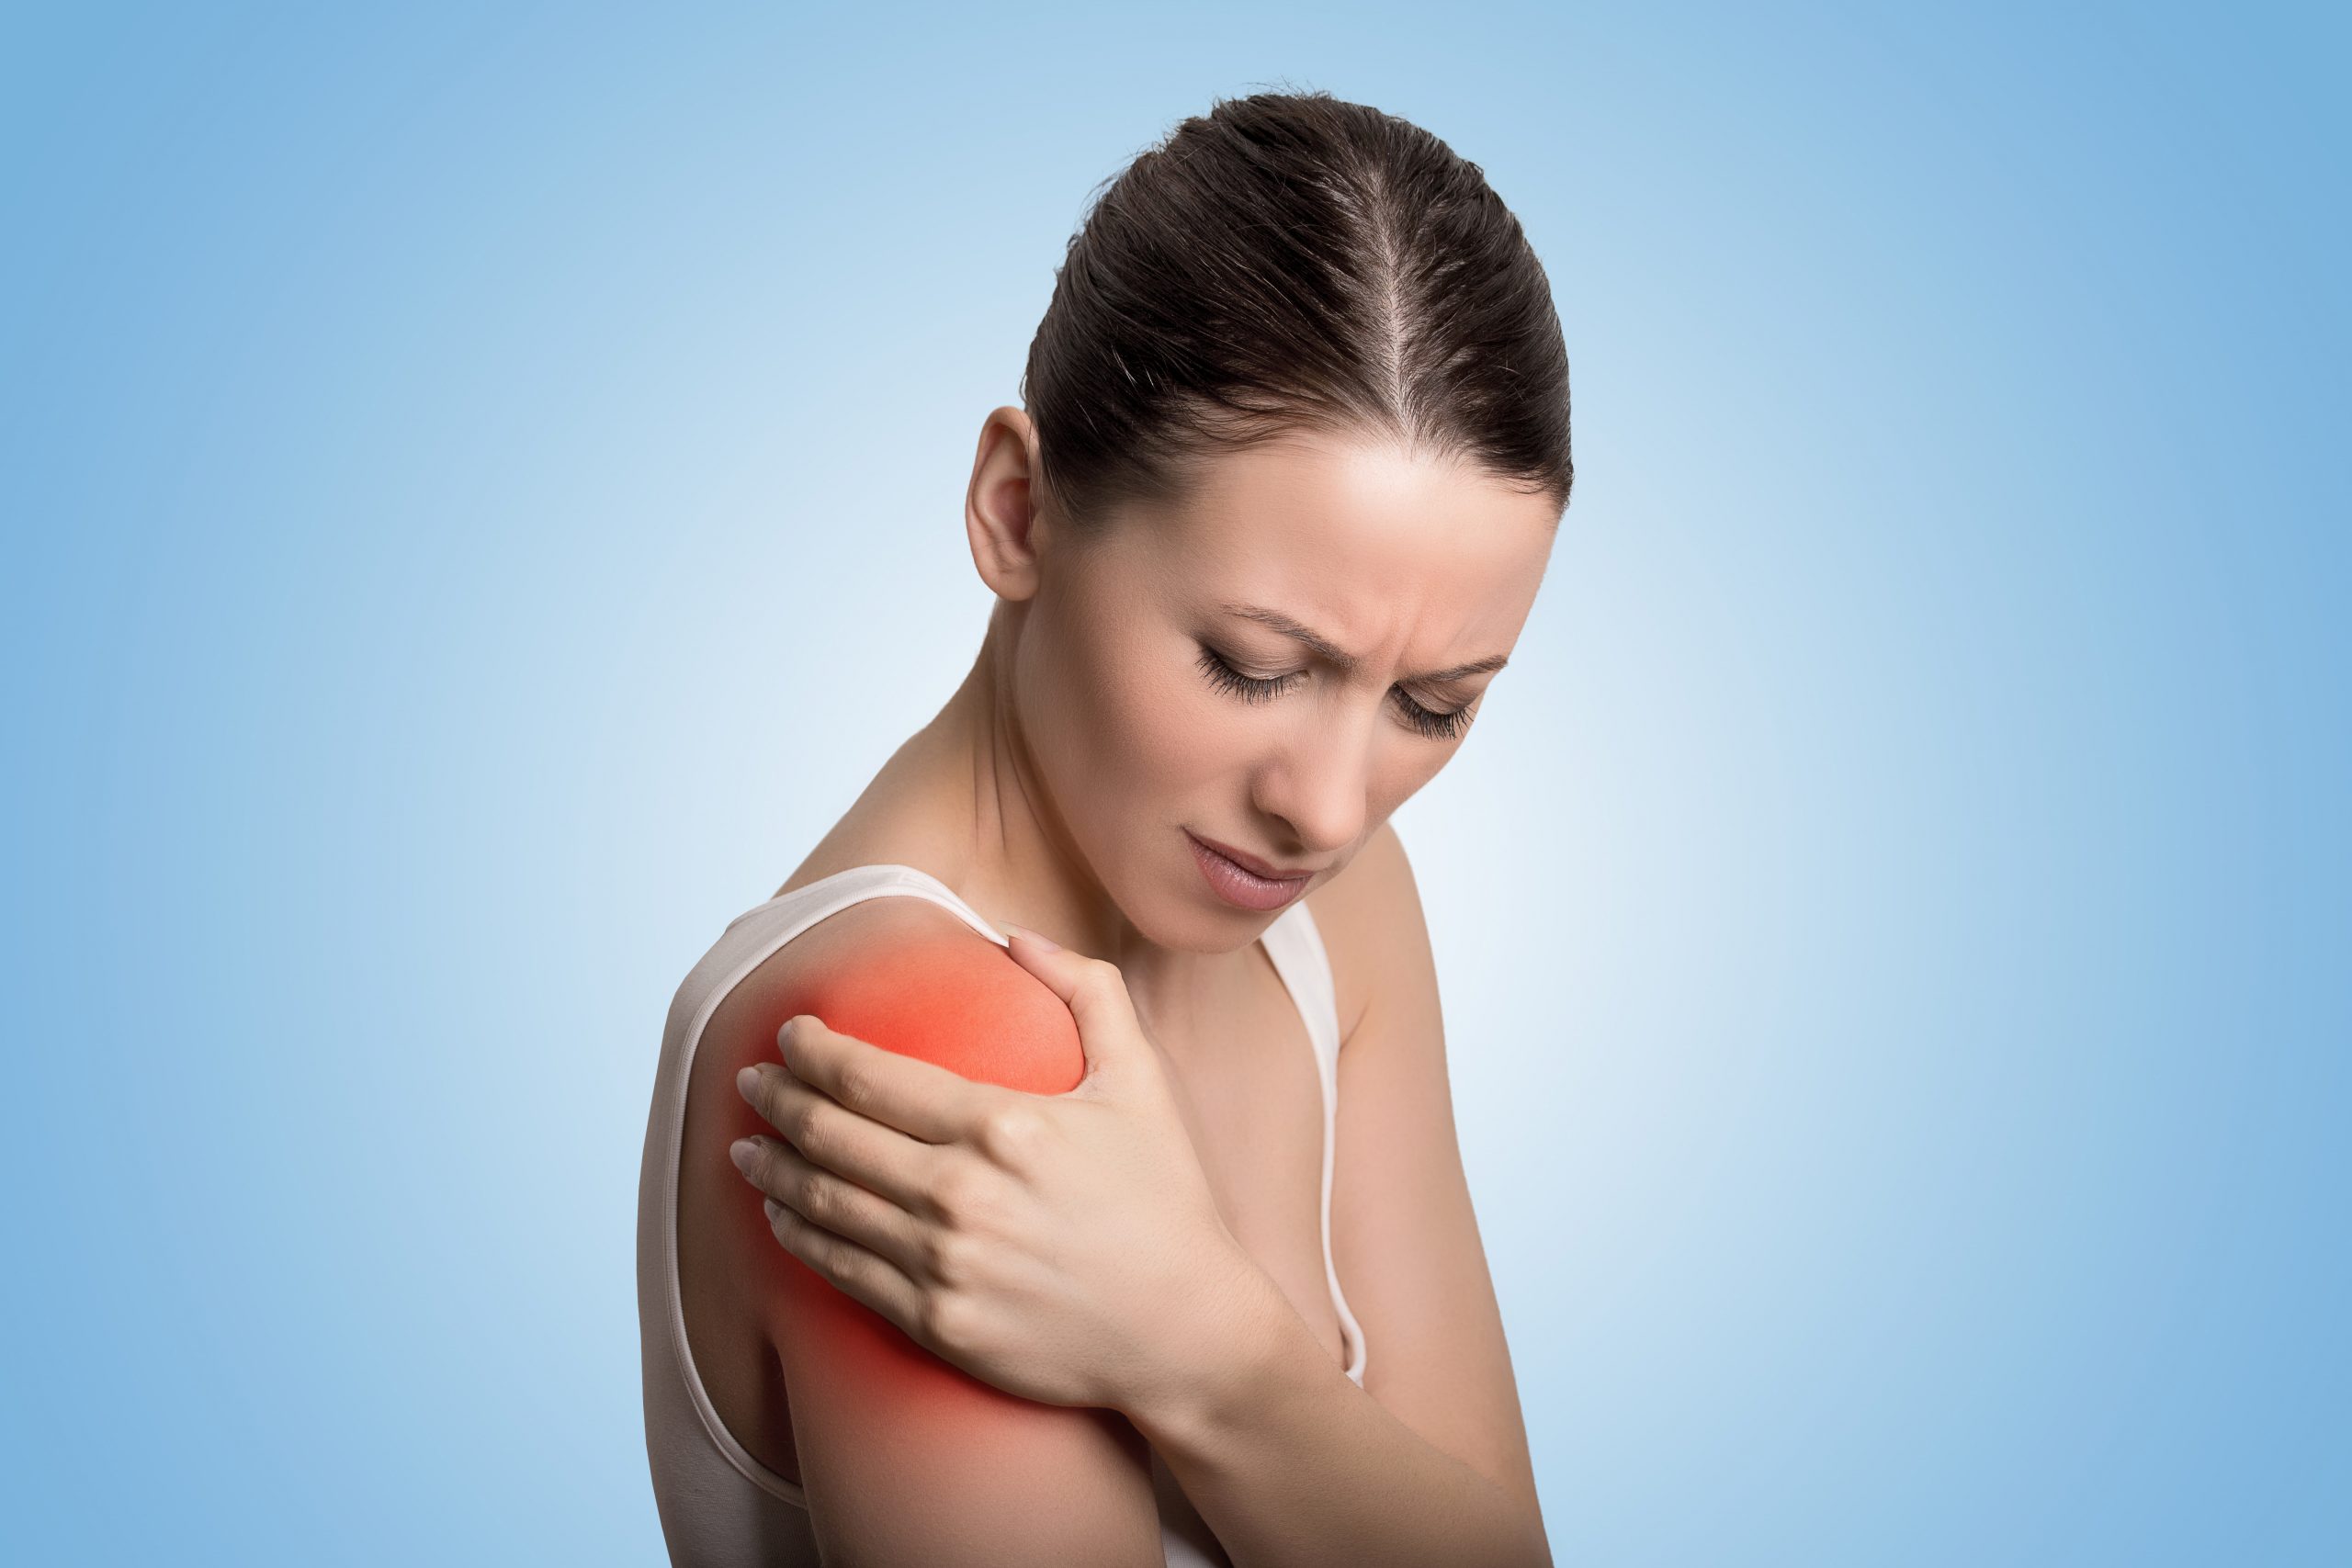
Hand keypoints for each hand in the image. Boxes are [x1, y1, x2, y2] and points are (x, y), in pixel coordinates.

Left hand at [728, 925, 1268, 1417]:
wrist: (1184, 1329)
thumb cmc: (1164, 1198)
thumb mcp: (1141, 1080)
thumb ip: (1087, 991)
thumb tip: (1016, 936)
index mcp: (1002, 1124)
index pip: (870, 1075)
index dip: (813, 1049)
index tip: (791, 1033)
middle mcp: (961, 1194)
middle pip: (830, 1135)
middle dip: (777, 1099)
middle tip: (752, 1079)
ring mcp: (944, 1264)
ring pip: (823, 1205)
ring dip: (772, 1168)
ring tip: (746, 1144)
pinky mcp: (938, 1323)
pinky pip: (842, 1272)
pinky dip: (799, 1237)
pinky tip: (781, 1215)